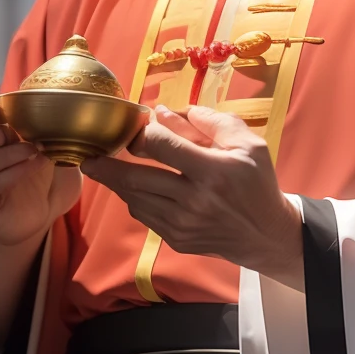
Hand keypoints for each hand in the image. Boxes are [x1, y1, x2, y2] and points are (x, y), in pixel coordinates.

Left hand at [82, 107, 302, 289]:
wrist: (266, 235)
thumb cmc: (256, 182)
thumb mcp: (246, 142)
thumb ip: (206, 122)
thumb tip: (163, 112)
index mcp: (213, 171)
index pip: (163, 146)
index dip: (143, 132)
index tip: (135, 125)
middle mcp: (194, 200)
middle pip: (137, 179)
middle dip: (107, 165)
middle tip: (88, 155)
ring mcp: (184, 224)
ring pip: (136, 199)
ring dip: (117, 182)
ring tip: (102, 167)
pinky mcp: (178, 240)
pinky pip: (144, 216)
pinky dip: (135, 198)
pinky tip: (132, 187)